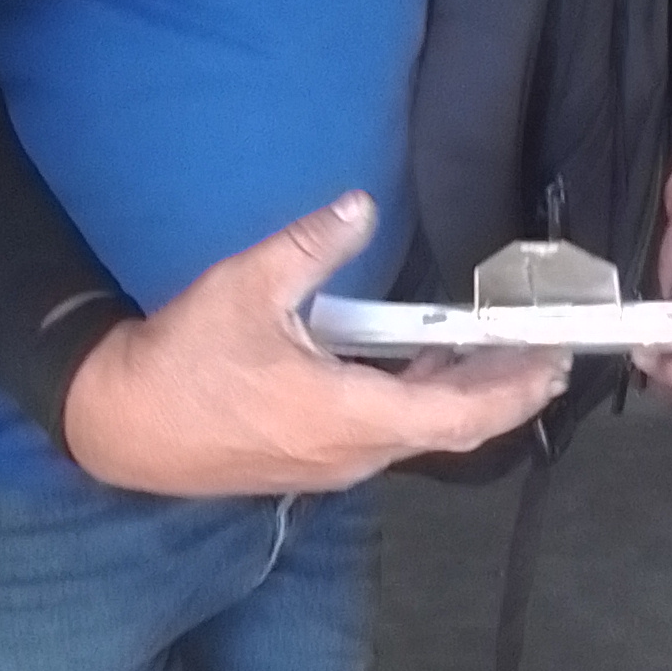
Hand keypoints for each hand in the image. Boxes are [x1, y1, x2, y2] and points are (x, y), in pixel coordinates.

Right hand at [62, 192, 570, 494]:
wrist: (118, 424)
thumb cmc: (181, 360)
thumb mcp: (245, 286)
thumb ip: (311, 245)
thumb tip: (359, 206)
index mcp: (349, 416)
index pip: (460, 416)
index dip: (514, 393)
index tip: (553, 366)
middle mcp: (354, 452)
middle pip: (452, 428)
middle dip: (504, 392)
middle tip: (545, 355)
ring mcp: (334, 464)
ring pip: (420, 434)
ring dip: (462, 397)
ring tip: (499, 356)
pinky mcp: (313, 461)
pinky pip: (388, 435)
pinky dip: (421, 402)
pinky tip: (426, 367)